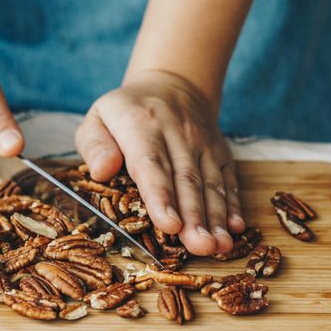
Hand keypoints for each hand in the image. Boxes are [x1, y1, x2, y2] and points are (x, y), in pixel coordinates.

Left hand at [75, 70, 244, 255]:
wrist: (173, 84)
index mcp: (141, 125)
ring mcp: (202, 143)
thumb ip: (94, 144)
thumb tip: (101, 171)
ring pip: (211, 182)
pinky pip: (227, 179)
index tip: (168, 224)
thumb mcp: (98, 117)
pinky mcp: (219, 152)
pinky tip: (236, 229)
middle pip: (186, 179)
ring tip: (219, 246)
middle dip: (194, 216)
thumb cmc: (126, 112)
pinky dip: (233, 205)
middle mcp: (177, 133)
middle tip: (199, 246)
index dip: (161, 196)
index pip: (151, 164)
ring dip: (216, 217)